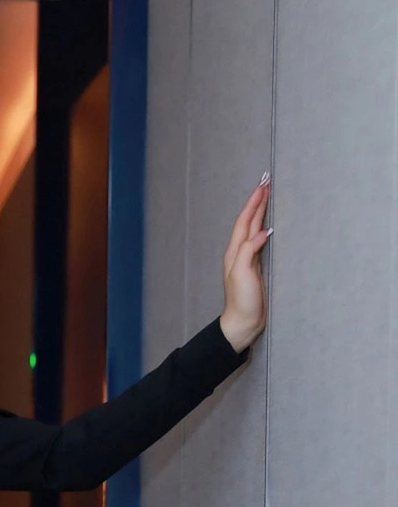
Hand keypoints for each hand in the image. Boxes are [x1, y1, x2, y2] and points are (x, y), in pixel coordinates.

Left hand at [220, 175, 271, 352]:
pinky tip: (270, 224)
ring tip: (268, 195)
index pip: (245, 220)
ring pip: (254, 228)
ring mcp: (248, 259)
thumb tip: (263, 232)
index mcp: (235, 251)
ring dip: (261, 211)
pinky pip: (260, 240)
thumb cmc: (242, 301)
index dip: (254, 202)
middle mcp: (240, 252)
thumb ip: (249, 250)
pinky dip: (265, 226)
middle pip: (249, 220)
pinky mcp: (256, 267)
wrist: (243, 323)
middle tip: (267, 182)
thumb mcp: (242, 274)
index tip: (263, 184)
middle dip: (257, 200)